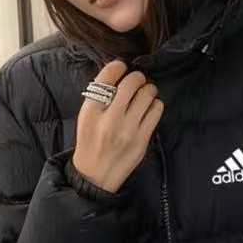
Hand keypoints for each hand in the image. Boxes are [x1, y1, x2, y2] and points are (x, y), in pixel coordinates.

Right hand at [73, 59, 163, 193]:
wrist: (95, 175)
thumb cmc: (90, 142)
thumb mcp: (86, 117)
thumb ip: (99, 96)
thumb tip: (119, 73)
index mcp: (91, 111)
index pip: (107, 77)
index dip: (117, 67)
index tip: (121, 67)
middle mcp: (110, 119)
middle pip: (131, 83)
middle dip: (137, 77)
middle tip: (137, 80)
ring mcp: (128, 130)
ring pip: (147, 94)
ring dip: (148, 89)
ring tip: (145, 92)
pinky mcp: (142, 140)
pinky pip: (156, 110)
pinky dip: (155, 104)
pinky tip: (149, 107)